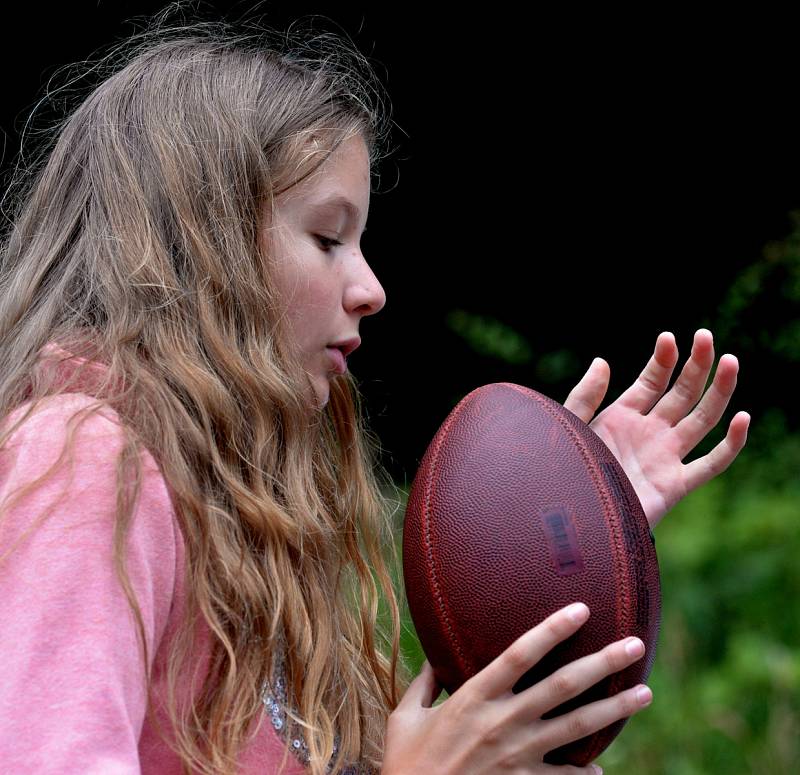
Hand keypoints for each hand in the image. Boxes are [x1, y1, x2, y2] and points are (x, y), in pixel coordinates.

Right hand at [382, 603, 650, 774]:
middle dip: (602, 662)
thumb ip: (425, 683)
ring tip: (646, 693)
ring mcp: (518, 755)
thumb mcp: (406, 716)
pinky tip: (602, 770)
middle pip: (562, 685)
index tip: (581, 609)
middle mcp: (504, 721)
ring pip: (577, 727)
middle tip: (634, 644)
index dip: (551, 629)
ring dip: (615, 709)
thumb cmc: (405, 763)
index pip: (521, 654)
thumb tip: (435, 657)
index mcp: (474, 696)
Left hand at [563, 329, 749, 527]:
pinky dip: (731, 444)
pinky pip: (711, 464)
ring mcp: (665, 457)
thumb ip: (585, 396)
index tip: (668, 338)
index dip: (662, 359)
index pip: (652, 381)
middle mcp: (649, 433)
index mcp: (622, 417)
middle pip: (682, 393)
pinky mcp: (675, 485)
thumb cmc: (563, 471)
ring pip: (703, 420)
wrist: (570, 518)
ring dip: (719, 392)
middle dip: (696, 364)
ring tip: (731, 361)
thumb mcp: (569, 427)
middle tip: (705, 336)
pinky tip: (742, 418)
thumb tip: (603, 360)